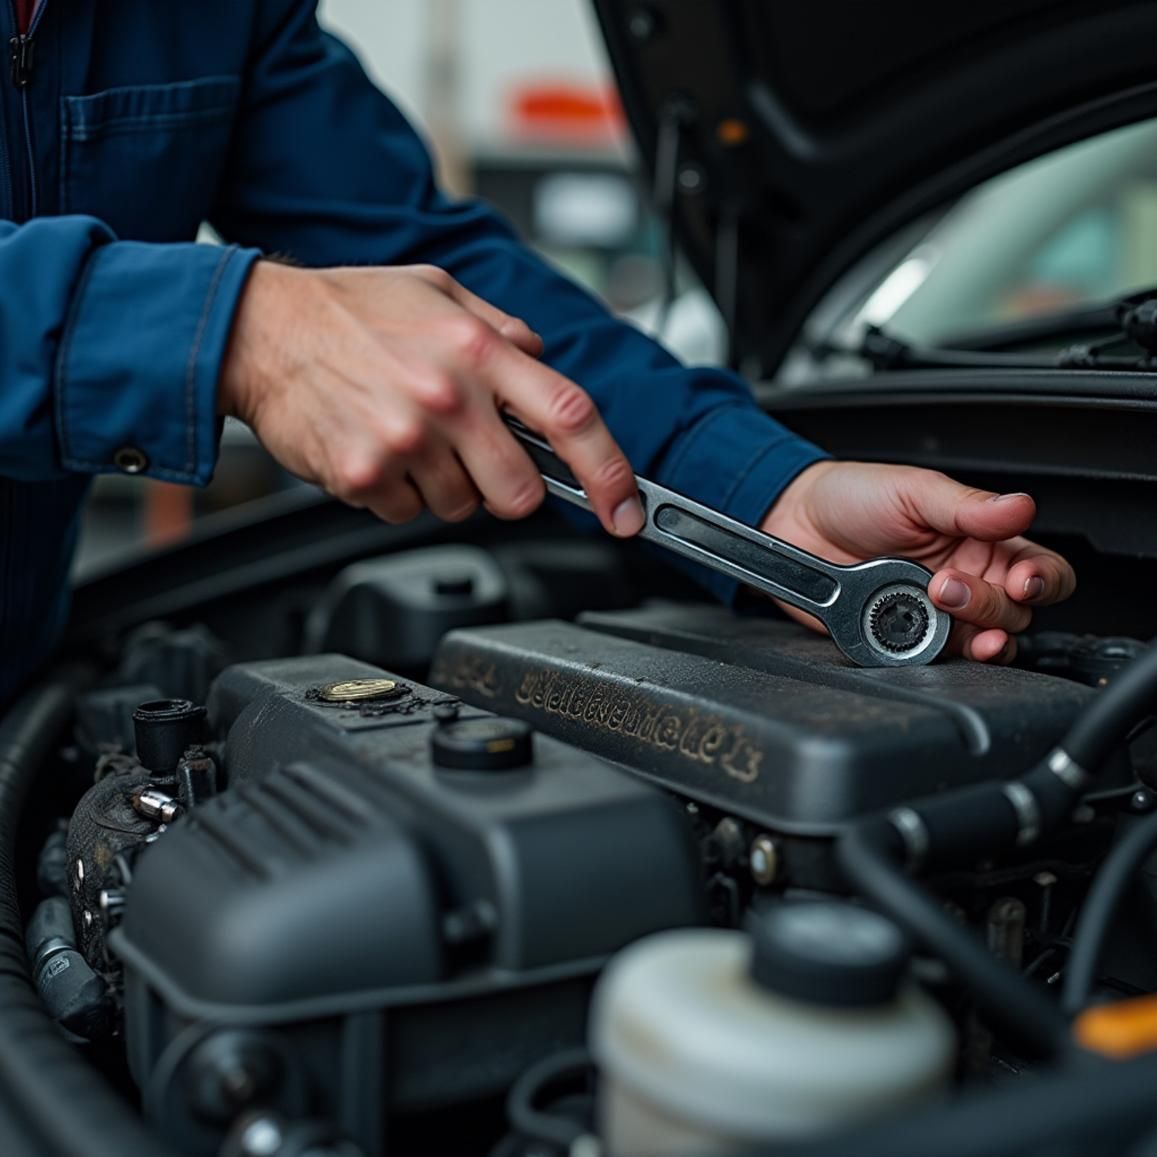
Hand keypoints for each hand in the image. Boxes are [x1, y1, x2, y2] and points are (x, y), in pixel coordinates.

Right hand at [219, 261, 644, 535]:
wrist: (257, 330)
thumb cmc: (348, 308)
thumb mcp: (437, 291)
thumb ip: (501, 328)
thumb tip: (542, 360)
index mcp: (478, 350)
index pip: (571, 417)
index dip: (610, 472)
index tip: (626, 509)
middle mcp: (448, 398)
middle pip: (521, 494)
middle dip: (508, 489)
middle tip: (475, 457)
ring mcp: (405, 441)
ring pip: (461, 508)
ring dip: (444, 485)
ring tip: (408, 436)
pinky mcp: (364, 475)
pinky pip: (407, 513)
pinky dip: (397, 493)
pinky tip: (377, 448)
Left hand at [761, 461, 1075, 662]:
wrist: (794, 519)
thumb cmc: (854, 497)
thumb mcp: (914, 491)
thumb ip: (968, 506)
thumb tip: (1020, 507)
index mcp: (982, 542)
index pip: (1040, 569)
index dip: (1042, 580)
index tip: (1023, 581)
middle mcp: (967, 581)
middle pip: (1015, 613)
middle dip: (991, 603)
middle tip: (947, 584)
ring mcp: (934, 614)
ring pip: (983, 643)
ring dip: (975, 634)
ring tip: (941, 608)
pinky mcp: (901, 638)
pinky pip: (932, 658)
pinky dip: (935, 654)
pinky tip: (923, 638)